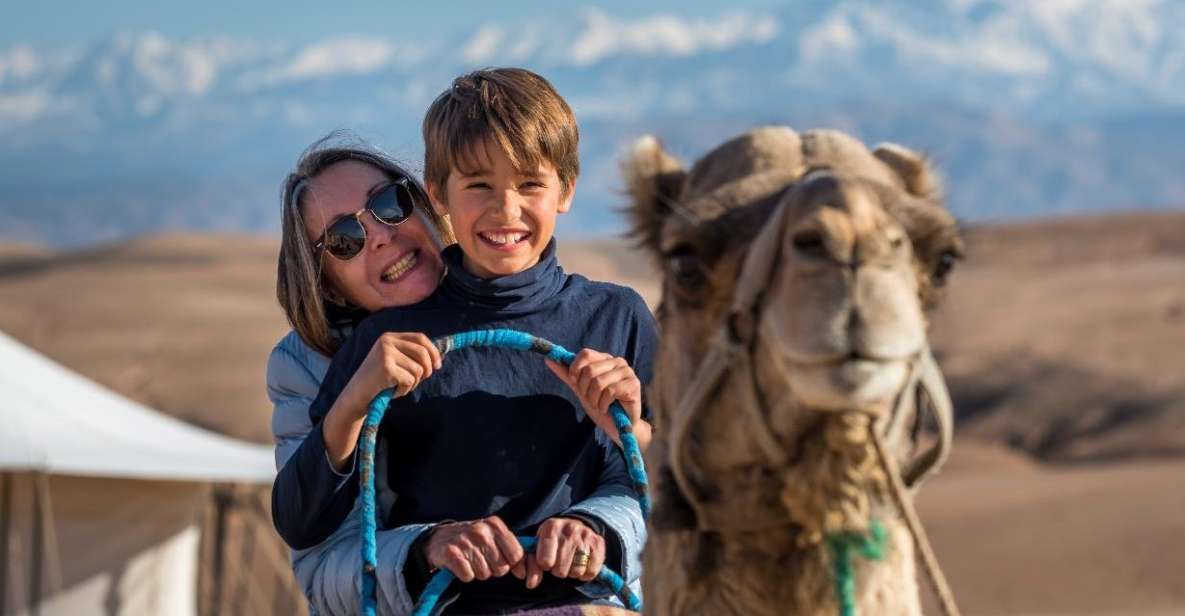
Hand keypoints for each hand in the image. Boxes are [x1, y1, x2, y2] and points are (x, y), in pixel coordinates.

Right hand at [323, 332, 441, 469]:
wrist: (357, 395)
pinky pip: (409, 380)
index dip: (433, 351)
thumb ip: (412, 356)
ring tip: (399, 386)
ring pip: (418, 369)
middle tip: (421, 380)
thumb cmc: (379, 381)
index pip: (420, 338)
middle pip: (422, 353)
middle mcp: (387, 341)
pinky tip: (393, 391)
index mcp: (389, 337)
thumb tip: (440, 357)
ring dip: (413, 383)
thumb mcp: (395, 362)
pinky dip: (404, 390)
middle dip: (427, 370)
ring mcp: (385, 353)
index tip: (438, 365)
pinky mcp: (386, 368)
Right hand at [424, 516, 525, 582]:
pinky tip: (461, 565)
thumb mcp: (494, 538)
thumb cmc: (473, 541)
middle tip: (481, 559)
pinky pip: (468, 576)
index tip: (500, 560)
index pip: (516, 555)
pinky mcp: (450, 553)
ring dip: (478, 572)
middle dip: (493, 569)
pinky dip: (465, 575)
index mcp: (495, 525)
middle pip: (501, 568)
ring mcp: (465, 541)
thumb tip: (524, 573)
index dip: (510, 563)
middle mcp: (481, 531)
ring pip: (484, 574)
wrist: (439, 538)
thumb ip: (512, 552)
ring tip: (470, 560)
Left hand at [525, 517, 604, 586]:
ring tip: (570, 562)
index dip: (545, 566)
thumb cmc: (554, 539)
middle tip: (560, 562)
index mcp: (551, 527)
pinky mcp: (598, 543)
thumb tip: (531, 584)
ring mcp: (585, 536)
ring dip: (572, 572)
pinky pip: (590, 572)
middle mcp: (569, 529)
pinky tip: (581, 565)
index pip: (545, 561)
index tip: (547, 561)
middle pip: (560, 570)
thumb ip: (532, 562)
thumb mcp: (539, 543)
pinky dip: (585, 574)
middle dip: (558, 570)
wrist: (576, 524)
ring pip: (576, 572)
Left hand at [546, 349, 641, 445]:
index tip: (576, 383)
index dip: (576, 369)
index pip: (586, 353)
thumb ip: (567, 374)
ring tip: (599, 406)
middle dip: (584, 389)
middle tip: (590, 400)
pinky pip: (610, 392)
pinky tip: (607, 409)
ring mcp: (627, 372)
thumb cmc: (602, 407)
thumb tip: (548, 359)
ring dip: (594, 399)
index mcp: (605, 359)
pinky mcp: (634, 385)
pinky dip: (603, 404)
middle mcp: (618, 362)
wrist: (618, 427)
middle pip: (590, 369)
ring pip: (599, 382)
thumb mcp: (581, 390)